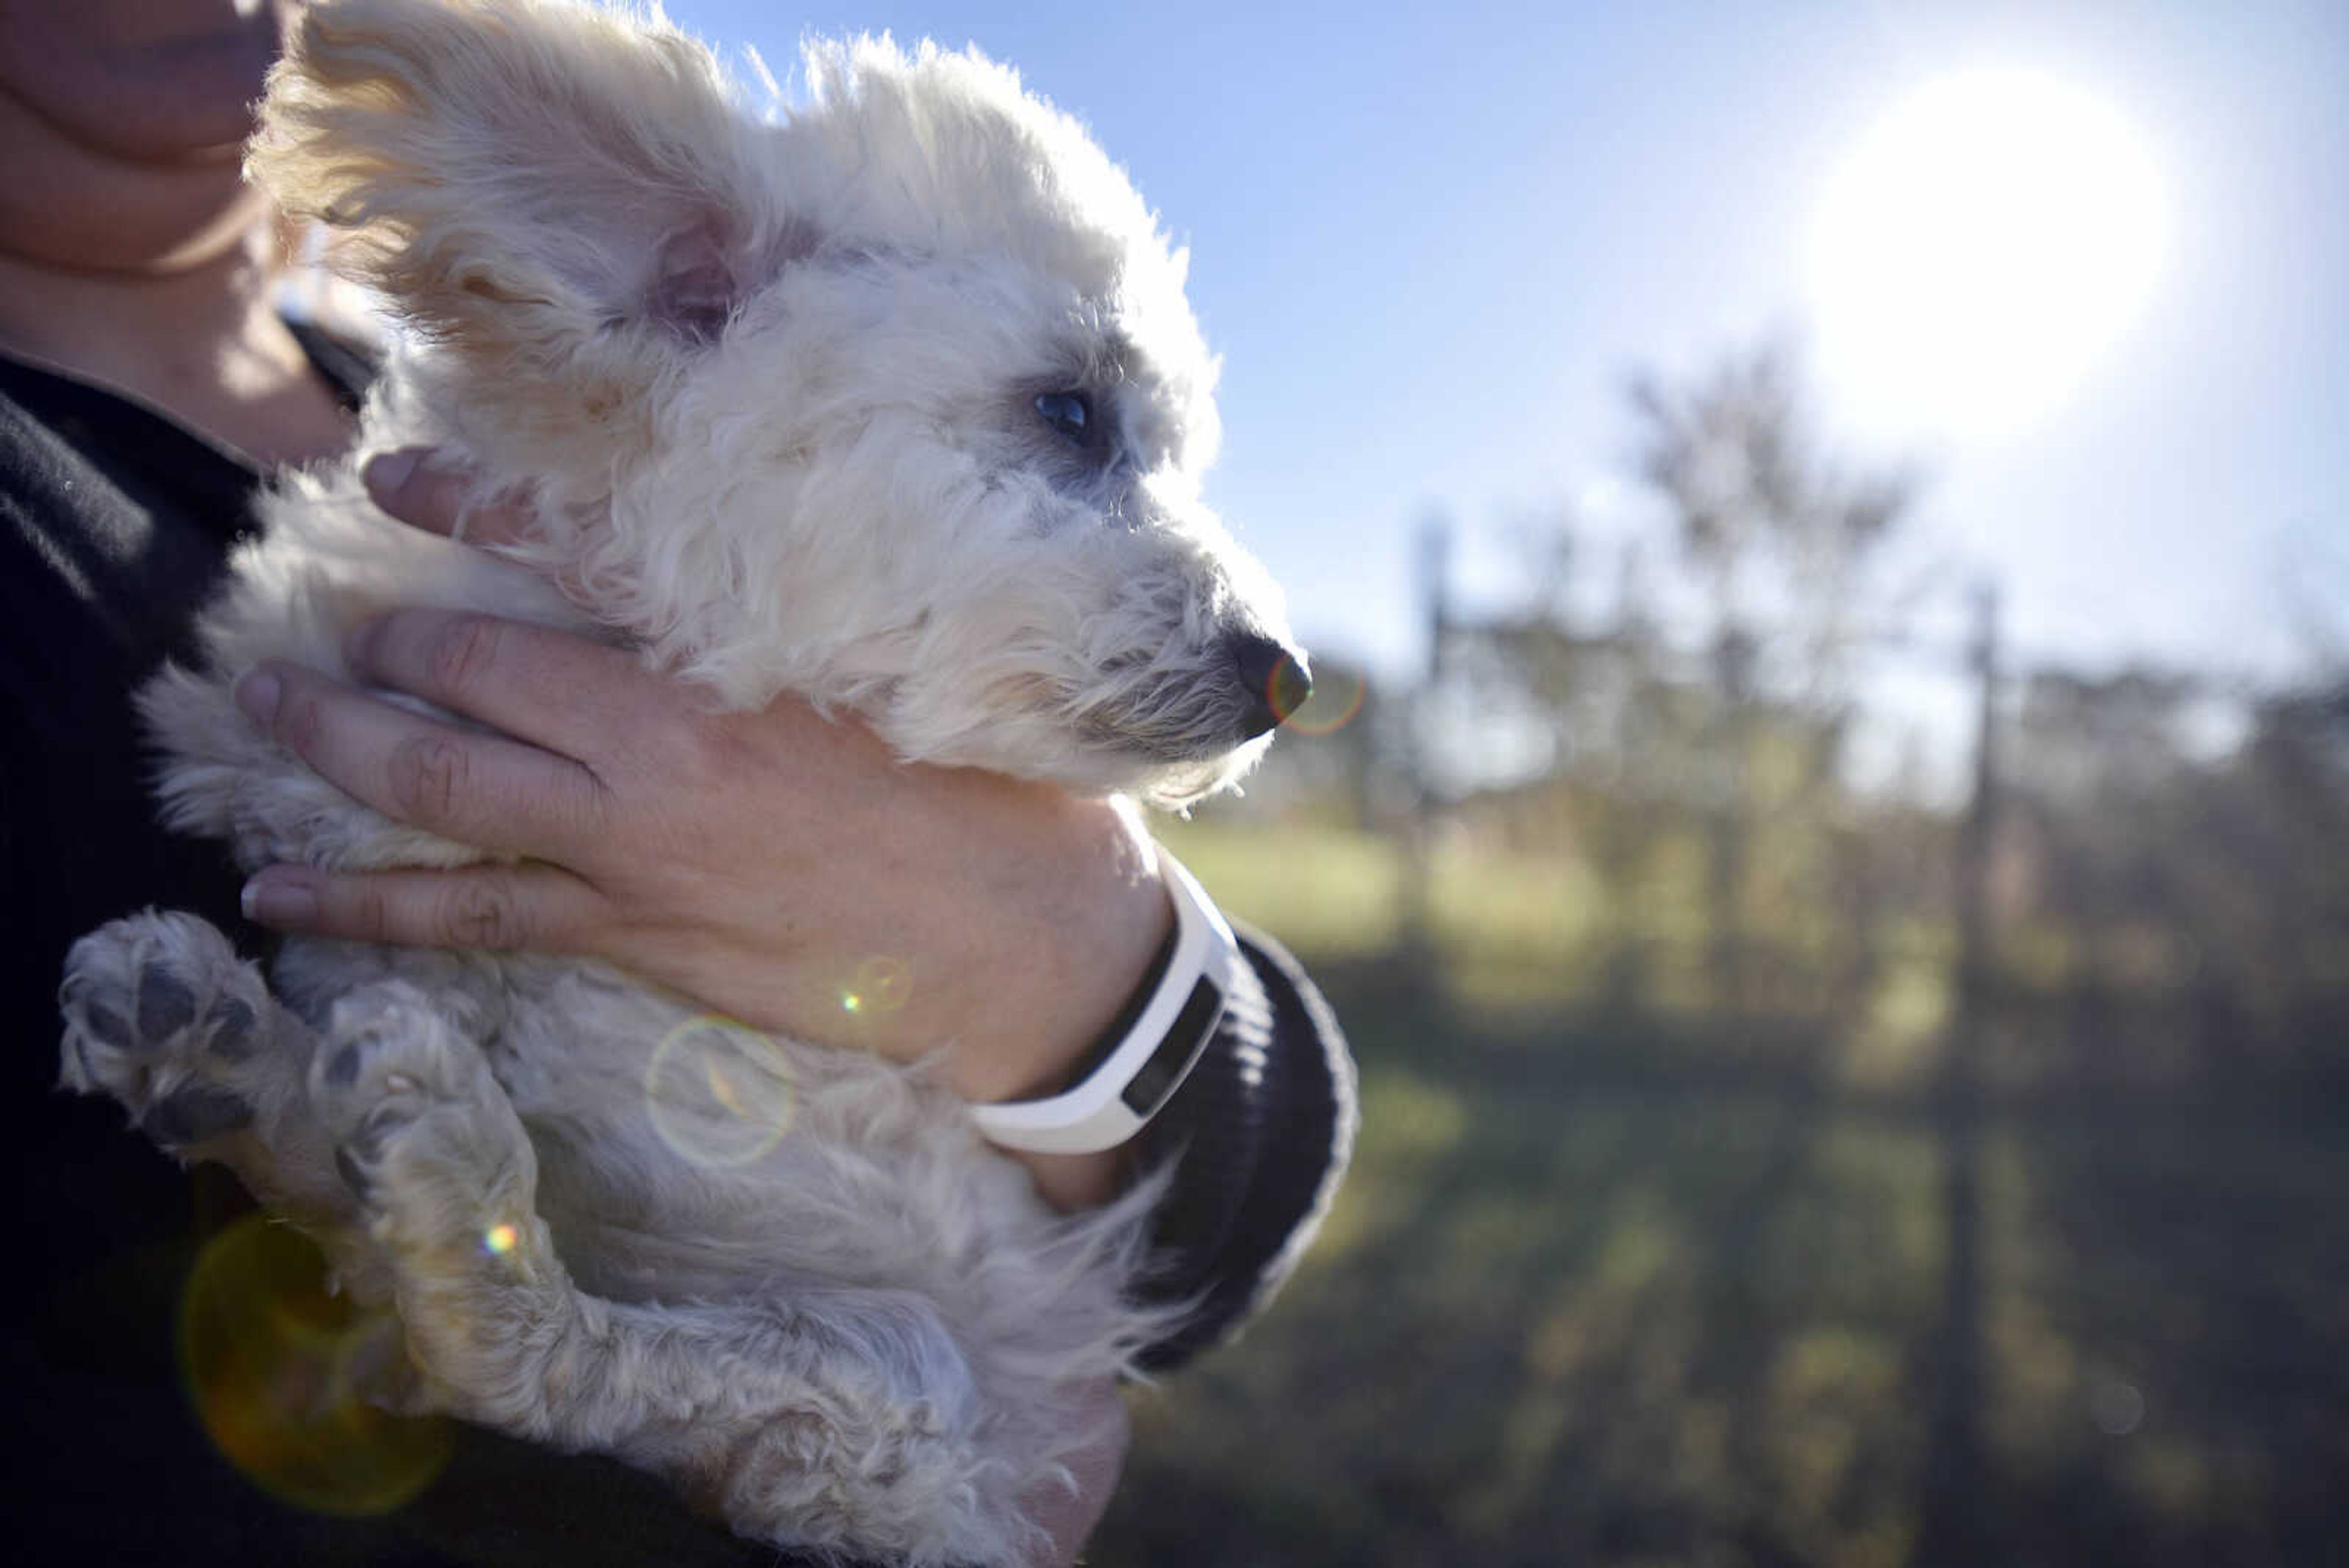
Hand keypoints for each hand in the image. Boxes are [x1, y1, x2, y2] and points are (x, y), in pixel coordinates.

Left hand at [234, 450, 1173, 1207]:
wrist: (1030, 951)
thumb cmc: (999, 798)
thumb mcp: (913, 668)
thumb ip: (808, 616)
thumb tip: (735, 562)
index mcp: (738, 657)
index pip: (570, 553)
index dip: (465, 508)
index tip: (390, 478)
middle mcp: (662, 746)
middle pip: (471, 674)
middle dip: (379, 646)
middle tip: (323, 632)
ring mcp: (637, 850)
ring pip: (442, 788)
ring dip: (337, 747)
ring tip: (262, 714)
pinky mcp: (638, 936)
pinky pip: (472, 915)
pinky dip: (367, 906)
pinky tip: (283, 901)